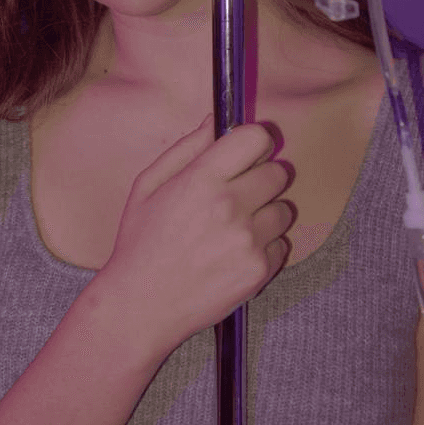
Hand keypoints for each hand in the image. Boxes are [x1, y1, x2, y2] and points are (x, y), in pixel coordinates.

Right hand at [97, 115, 293, 363]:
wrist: (142, 304)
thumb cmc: (140, 241)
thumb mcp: (148, 185)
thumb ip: (186, 148)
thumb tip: (215, 120)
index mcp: (201, 180)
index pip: (256, 138)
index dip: (255, 142)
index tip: (247, 153)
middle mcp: (230, 207)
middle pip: (278, 172)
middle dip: (260, 178)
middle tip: (235, 195)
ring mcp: (248, 241)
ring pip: (283, 209)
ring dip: (264, 215)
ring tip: (231, 230)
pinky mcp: (259, 271)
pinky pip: (281, 244)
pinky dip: (263, 247)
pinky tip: (233, 254)